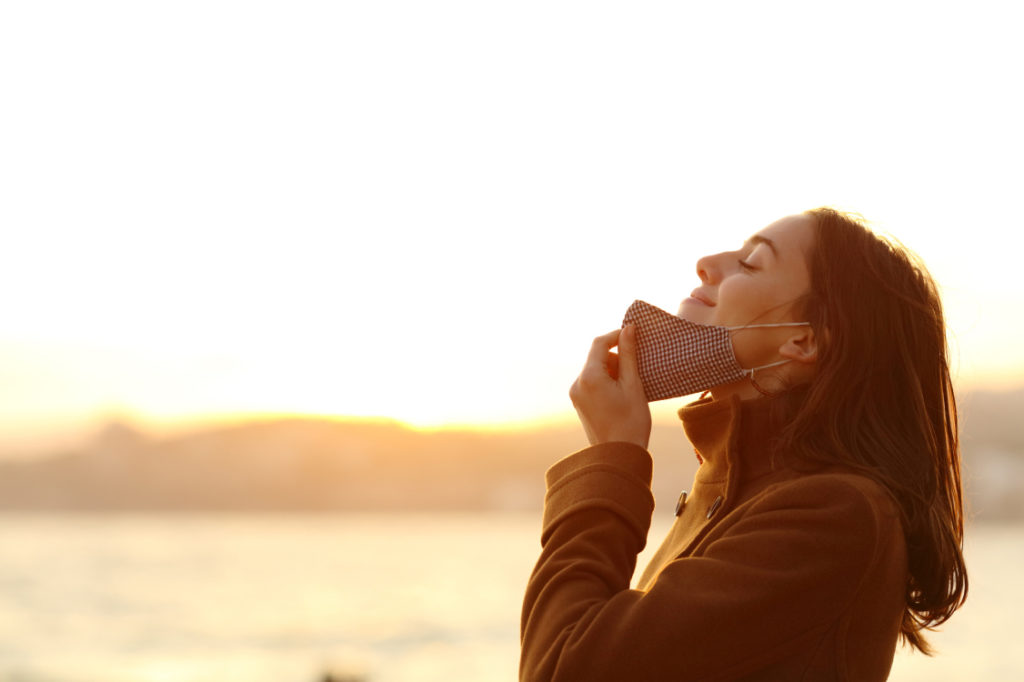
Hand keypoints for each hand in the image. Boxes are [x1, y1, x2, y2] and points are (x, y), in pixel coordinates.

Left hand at [568, 324, 651, 449]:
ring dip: (613, 370)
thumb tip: (628, 329)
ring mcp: (576, 394)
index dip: (617, 335)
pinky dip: (607, 381)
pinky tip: (621, 395)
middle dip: (616, 358)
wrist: (619, 455)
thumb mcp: (633, 384)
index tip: (634, 334)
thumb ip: (629, 354)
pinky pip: (592, 383)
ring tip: (630, 386)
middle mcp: (577, 383)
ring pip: (595, 370)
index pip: (600, 343)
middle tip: (637, 369)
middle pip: (597, 357)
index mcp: (589, 377)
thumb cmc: (631, 421)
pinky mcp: (579, 403)